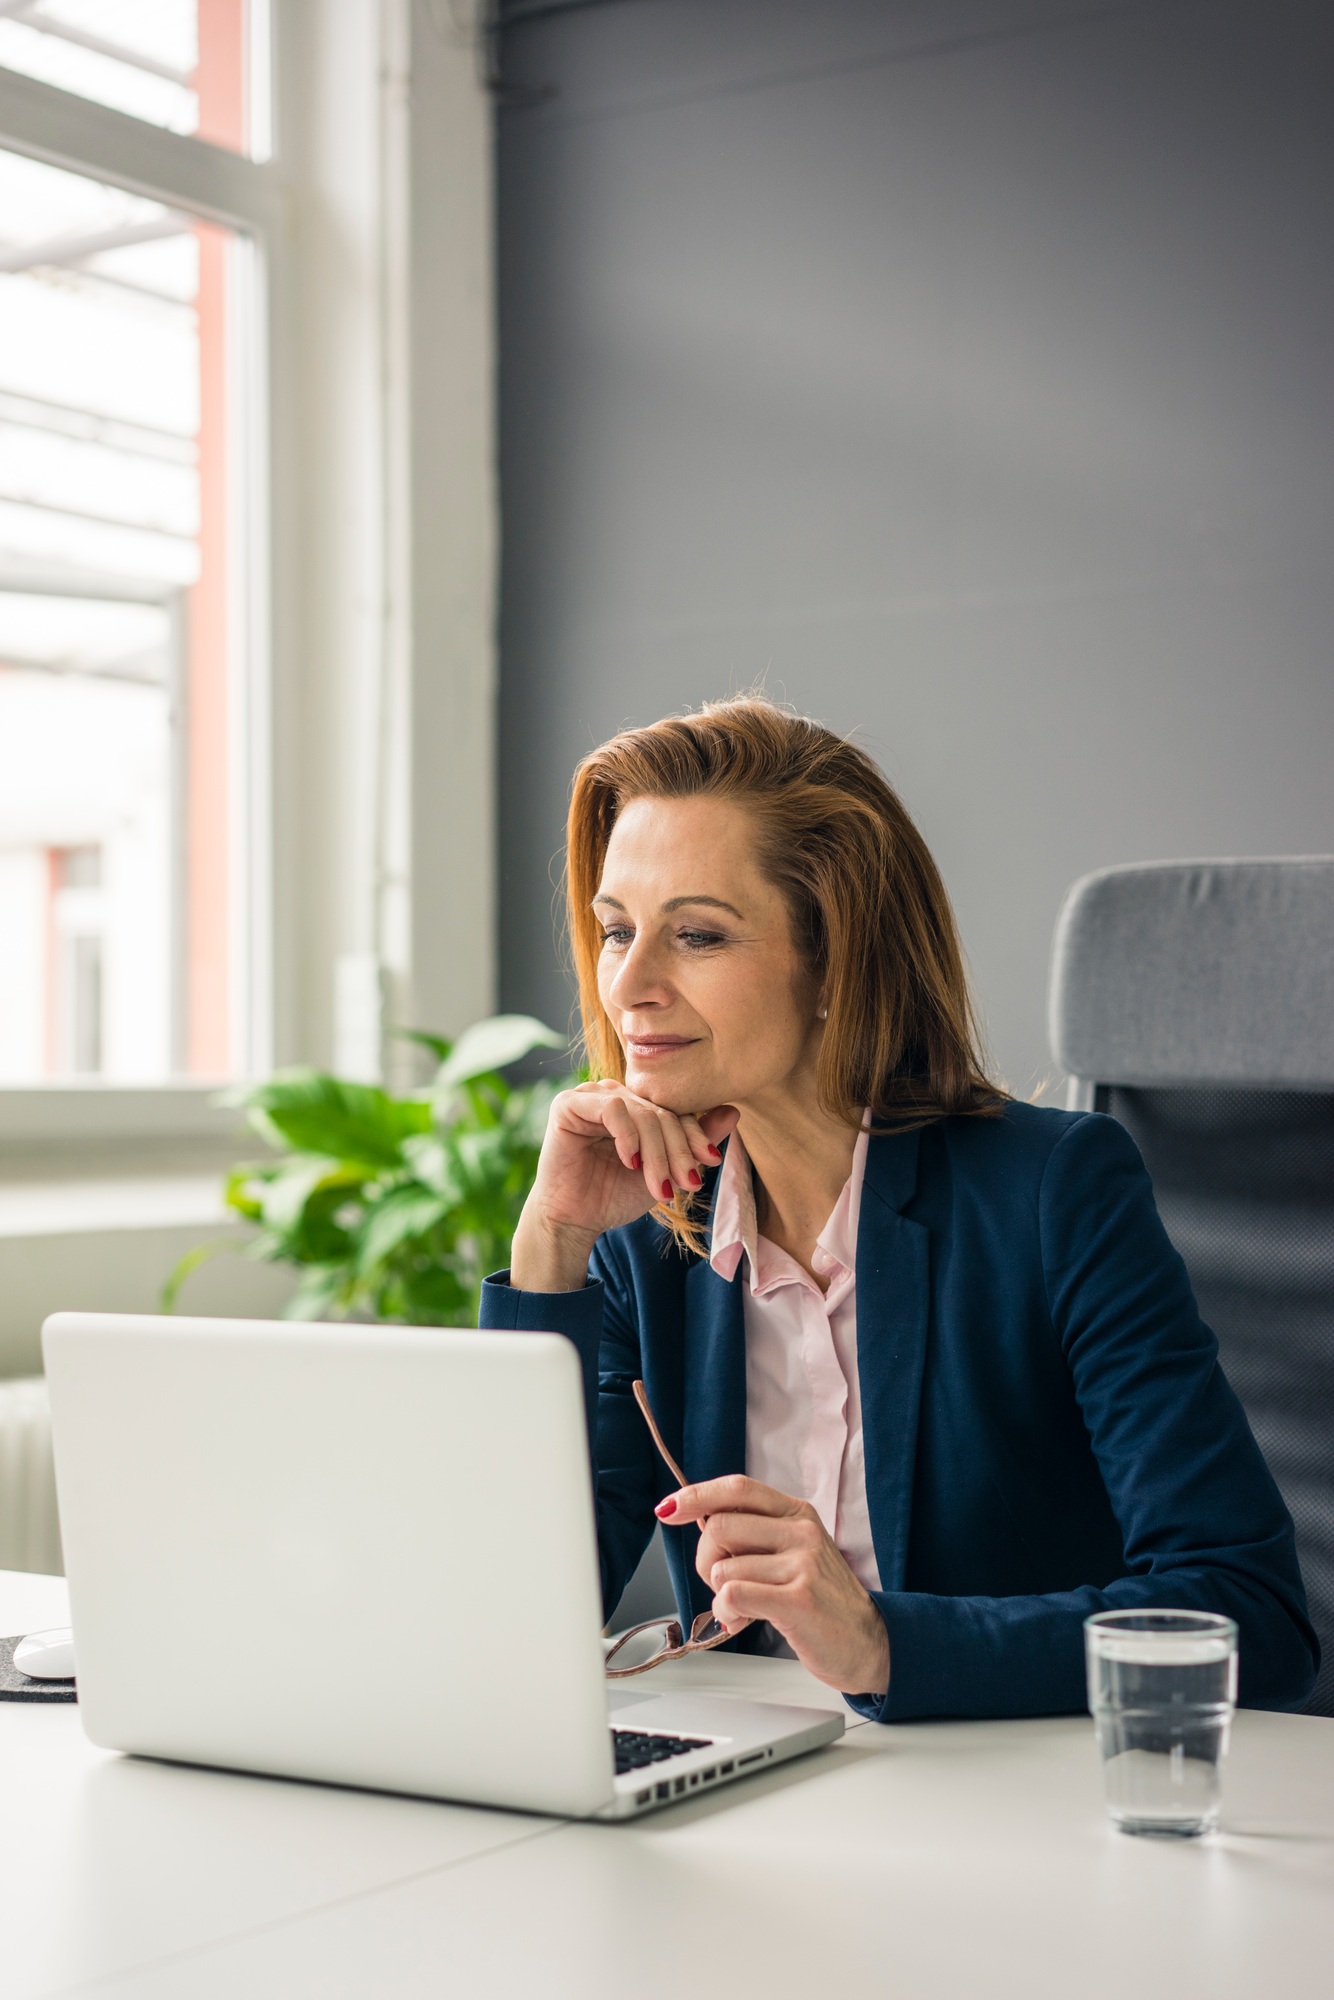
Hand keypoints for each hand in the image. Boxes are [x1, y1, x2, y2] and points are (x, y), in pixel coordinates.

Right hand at [510, 1082, 739, 1291]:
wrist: (575, 1221)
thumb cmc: (615, 1196)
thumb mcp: (664, 1172)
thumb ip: (694, 1143)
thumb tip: (734, 1111)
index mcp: (636, 1106)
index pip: (675, 1111)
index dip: (696, 1134)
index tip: (712, 1161)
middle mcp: (614, 1095)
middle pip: (661, 1113)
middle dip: (678, 1152)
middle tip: (687, 1184)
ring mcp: (591, 1096)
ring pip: (641, 1112)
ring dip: (656, 1152)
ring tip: (659, 1185)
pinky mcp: (568, 1105)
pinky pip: (612, 1108)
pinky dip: (628, 1136)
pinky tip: (630, 1162)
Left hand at [659, 1474, 890, 1697]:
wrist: (868, 1643)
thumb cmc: (822, 1600)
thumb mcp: (795, 1553)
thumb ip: (756, 1536)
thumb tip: (699, 1521)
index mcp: (797, 1514)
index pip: (738, 1489)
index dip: (697, 1495)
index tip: (669, 1508)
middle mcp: (801, 1532)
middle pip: (719, 1528)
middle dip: (706, 1560)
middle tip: (721, 1583)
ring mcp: (802, 1565)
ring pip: (723, 1569)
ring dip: (719, 1596)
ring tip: (743, 1609)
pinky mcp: (798, 1600)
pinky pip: (734, 1596)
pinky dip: (727, 1613)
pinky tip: (743, 1621)